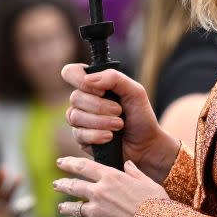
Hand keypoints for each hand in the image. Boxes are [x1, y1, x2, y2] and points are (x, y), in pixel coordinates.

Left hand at [54, 156, 168, 216]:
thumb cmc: (156, 205)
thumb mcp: (148, 183)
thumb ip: (135, 173)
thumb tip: (128, 164)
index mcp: (111, 177)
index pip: (84, 166)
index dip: (70, 163)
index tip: (61, 162)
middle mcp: (99, 192)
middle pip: (74, 186)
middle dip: (63, 184)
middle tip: (56, 185)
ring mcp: (95, 212)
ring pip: (76, 208)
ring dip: (67, 208)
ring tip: (62, 207)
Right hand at [62, 63, 179, 183]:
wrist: (146, 144)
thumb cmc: (140, 115)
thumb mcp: (135, 91)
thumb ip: (114, 78)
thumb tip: (87, 79)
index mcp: (94, 85)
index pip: (71, 72)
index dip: (79, 79)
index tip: (101, 91)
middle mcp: (83, 101)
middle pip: (75, 97)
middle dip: (100, 106)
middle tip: (119, 111)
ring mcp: (80, 120)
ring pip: (75, 116)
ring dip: (100, 121)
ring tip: (119, 125)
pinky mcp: (81, 139)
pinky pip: (79, 134)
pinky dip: (97, 135)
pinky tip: (110, 137)